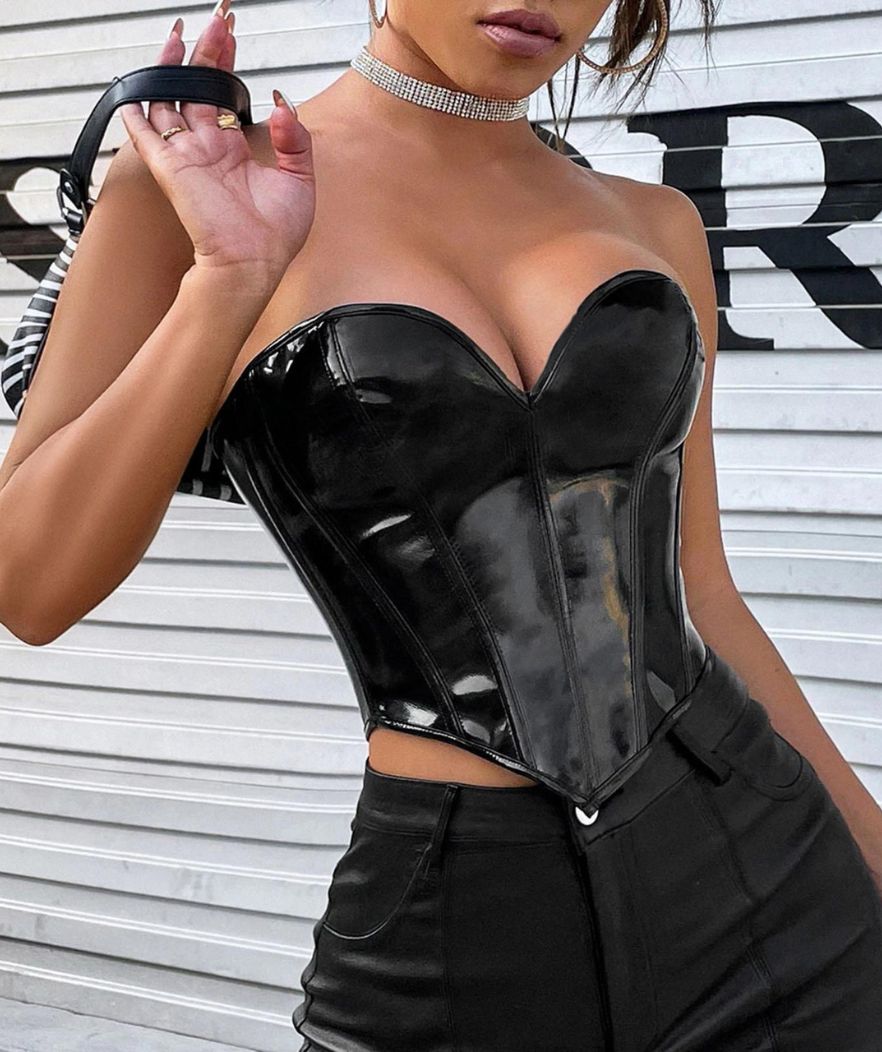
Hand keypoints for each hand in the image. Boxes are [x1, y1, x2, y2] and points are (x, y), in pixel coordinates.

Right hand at [119, 0, 314, 281]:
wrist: (255, 264)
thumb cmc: (276, 235)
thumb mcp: (300, 179)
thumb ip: (294, 139)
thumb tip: (280, 102)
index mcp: (234, 150)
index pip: (224, 95)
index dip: (226, 62)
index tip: (231, 34)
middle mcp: (208, 149)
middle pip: (198, 88)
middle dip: (205, 52)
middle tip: (215, 21)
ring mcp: (187, 157)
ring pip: (169, 100)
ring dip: (172, 68)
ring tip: (179, 36)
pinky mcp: (172, 168)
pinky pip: (145, 135)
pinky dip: (136, 113)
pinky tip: (133, 93)